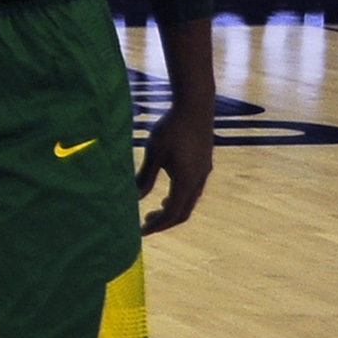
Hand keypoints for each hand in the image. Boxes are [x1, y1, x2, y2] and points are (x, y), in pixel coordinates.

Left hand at [138, 94, 213, 232]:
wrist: (195, 106)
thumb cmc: (171, 127)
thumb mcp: (154, 153)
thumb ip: (144, 178)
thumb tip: (133, 198)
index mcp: (186, 181)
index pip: (172, 214)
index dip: (157, 226)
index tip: (140, 232)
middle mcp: (198, 180)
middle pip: (183, 212)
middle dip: (164, 222)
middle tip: (145, 225)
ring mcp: (204, 172)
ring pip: (190, 201)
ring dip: (173, 210)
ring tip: (155, 212)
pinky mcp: (204, 164)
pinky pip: (193, 190)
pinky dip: (180, 198)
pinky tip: (168, 192)